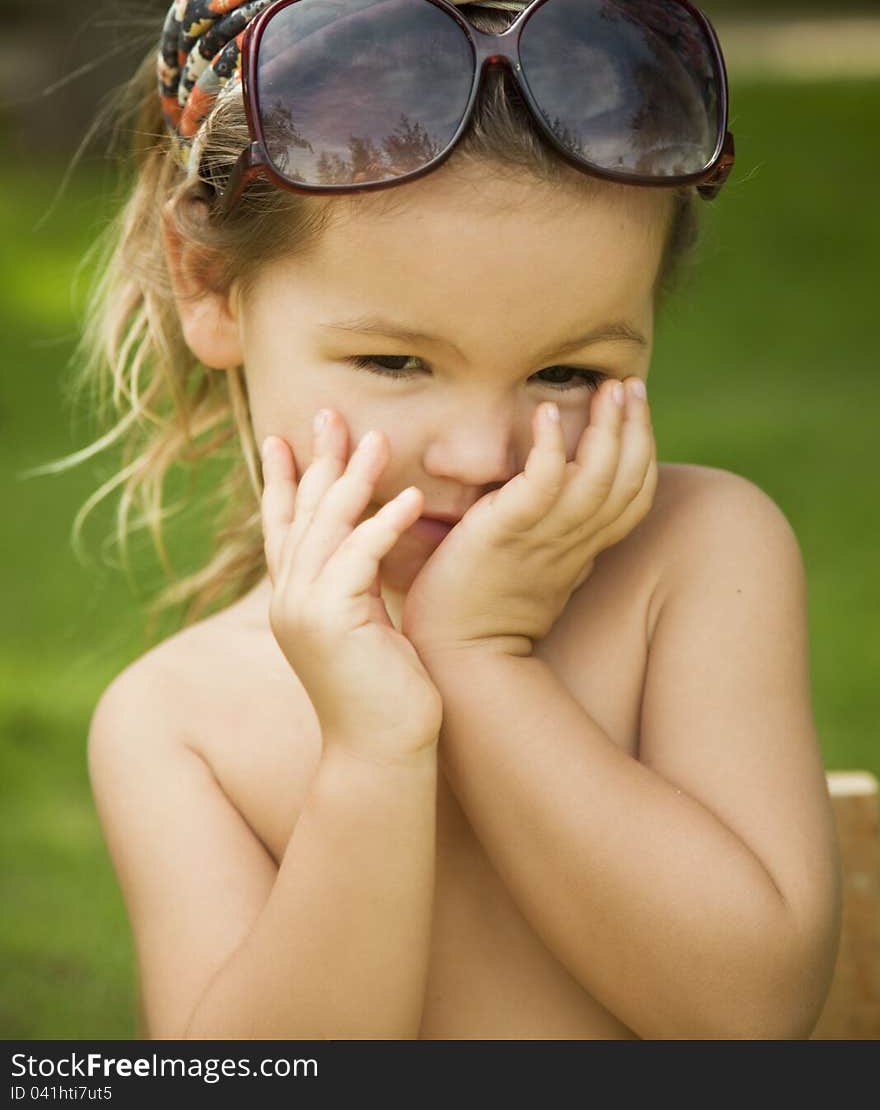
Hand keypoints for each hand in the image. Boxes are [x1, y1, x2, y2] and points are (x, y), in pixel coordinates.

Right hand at [259, 410, 441, 763]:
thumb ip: (357, 582)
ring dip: (354, 479)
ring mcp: (302, 610)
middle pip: (300, 513)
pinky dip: (384, 523)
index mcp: (294, 600)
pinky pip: (359, 556)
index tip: (278, 437)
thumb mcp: (365, 624)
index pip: (281, 526)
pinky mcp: (331, 621)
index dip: (280, 480)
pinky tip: (410, 496)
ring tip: (379, 437)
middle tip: (330, 413)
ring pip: (327, 527)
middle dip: (317, 460)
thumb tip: (372, 538)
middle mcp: (288, 599)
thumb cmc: (386, 691)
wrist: (383, 751)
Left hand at [400, 377, 656, 658]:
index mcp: (584, 549)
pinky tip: (545, 412)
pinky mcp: (506, 532)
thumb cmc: (485, 609)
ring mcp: (543, 537)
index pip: (635, 494)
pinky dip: (548, 446)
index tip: (635, 405)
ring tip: (605, 388)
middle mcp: (574, 541)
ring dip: (605, 428)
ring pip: (595, 477)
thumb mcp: (537, 569)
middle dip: (634, 426)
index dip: (643, 448)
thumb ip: (556, 536)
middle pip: (627, 479)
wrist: (455, 653)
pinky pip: (540, 482)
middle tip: (628, 384)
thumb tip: (560, 501)